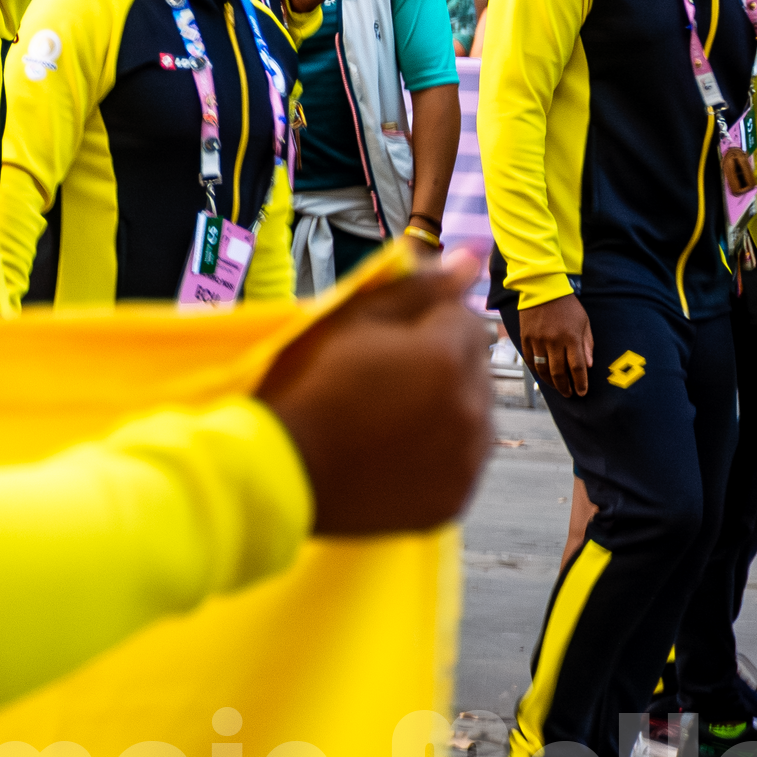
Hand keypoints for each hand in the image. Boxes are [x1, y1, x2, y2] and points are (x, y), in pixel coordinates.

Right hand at [257, 250, 492, 533]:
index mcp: (447, 356)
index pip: (467, 319)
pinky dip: (443, 452)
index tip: (390, 340)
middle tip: (387, 378)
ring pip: (476, 414)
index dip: (430, 323)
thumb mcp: (352, 321)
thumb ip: (418, 289)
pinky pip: (464, 461)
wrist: (279, 470)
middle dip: (445, 363)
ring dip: (449, 406)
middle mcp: (471, 407)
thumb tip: (470, 258)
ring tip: (392, 416)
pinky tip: (398, 449)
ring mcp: (467, 459)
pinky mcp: (456, 497)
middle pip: (476, 367)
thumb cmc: (306, 382)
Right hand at [518, 295, 593, 396]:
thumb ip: (587, 344)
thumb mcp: (584, 322)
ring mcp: (537, 340)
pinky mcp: (525, 338)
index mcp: (571, 337)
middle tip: (569, 394)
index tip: (582, 392)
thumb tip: (589, 365)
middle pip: (559, 372)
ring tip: (557, 387)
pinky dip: (536, 370)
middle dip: (565, 387)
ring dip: (550, 382)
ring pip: (543, 369)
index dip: (580, 382)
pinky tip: (542, 375)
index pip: (577, 367)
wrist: (542, 289)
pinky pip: (530, 360)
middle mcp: (553, 341)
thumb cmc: (568, 306)